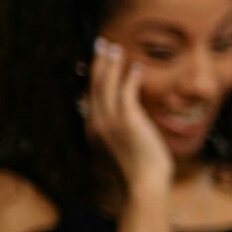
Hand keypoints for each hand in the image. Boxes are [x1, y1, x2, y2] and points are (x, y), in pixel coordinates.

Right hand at [85, 40, 171, 194]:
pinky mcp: (127, 121)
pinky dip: (129, 77)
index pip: (89, 97)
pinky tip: (135, 67)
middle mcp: (96, 123)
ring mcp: (110, 122)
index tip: (95, 64)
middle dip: (98, 63)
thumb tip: (124, 126)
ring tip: (115, 48)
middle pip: (94, 86)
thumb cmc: (138, 174)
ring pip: (106, 85)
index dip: (92, 78)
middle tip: (102, 45)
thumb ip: (116, 136)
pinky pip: (126, 92)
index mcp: (92, 131)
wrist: (142, 187)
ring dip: (110, 64)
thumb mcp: (120, 152)